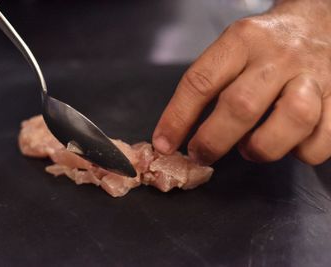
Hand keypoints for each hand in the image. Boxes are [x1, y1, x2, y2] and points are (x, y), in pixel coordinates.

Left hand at [153, 0, 330, 165]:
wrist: (321, 22)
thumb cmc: (266, 45)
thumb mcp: (233, 49)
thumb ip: (210, 85)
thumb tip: (179, 133)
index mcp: (242, 41)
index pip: (201, 82)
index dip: (177, 118)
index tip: (164, 144)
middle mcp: (278, 56)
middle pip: (241, 106)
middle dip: (213, 141)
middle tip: (201, 154)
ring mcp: (314, 75)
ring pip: (292, 119)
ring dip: (262, 147)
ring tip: (250, 149)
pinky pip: (323, 138)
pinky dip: (302, 152)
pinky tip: (289, 144)